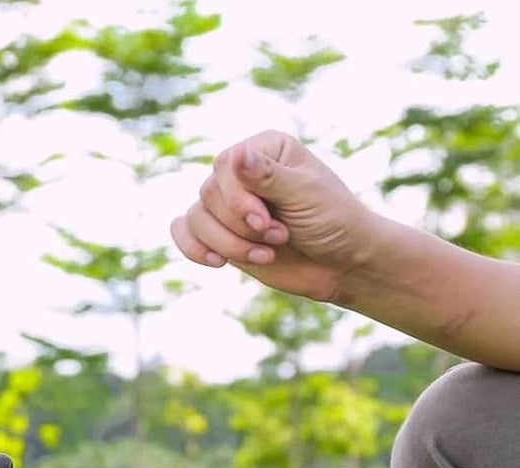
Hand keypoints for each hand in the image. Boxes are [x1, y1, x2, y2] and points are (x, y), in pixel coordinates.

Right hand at [170, 131, 377, 302]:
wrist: (339, 263)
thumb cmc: (332, 221)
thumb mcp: (304, 195)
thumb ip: (268, 176)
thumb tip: (235, 154)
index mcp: (266, 149)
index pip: (225, 166)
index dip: (237, 199)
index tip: (265, 223)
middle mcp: (242, 172)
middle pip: (208, 195)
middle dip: (239, 226)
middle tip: (278, 238)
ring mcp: (228, 203)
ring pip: (196, 219)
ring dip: (228, 244)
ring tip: (265, 254)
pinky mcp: (219, 232)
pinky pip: (183, 232)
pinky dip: (194, 249)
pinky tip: (218, 262)